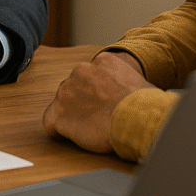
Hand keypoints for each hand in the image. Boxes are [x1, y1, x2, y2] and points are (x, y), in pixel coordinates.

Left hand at [42, 51, 156, 153]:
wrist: (136, 118)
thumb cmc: (144, 105)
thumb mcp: (137, 81)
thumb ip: (123, 82)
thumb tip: (127, 95)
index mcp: (101, 61)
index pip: (91, 76)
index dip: (98, 94)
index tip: (106, 103)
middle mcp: (80, 71)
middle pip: (75, 89)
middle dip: (83, 103)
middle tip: (99, 117)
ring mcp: (66, 92)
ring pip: (63, 104)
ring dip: (74, 115)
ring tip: (92, 128)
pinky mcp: (59, 114)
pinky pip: (51, 122)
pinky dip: (59, 130)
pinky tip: (74, 135)